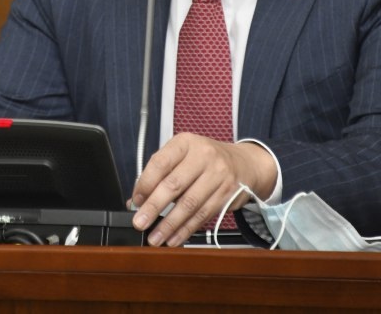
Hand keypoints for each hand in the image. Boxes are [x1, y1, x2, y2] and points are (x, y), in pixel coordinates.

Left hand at [129, 134, 276, 246]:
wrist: (244, 163)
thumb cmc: (206, 160)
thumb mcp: (183, 155)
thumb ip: (160, 175)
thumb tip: (136, 201)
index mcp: (186, 143)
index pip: (160, 163)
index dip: (145, 184)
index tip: (136, 201)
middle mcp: (203, 155)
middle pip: (174, 184)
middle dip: (154, 207)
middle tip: (140, 222)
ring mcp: (218, 175)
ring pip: (189, 204)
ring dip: (169, 224)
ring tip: (155, 237)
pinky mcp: (227, 194)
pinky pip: (203, 215)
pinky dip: (186, 229)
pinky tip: (174, 238)